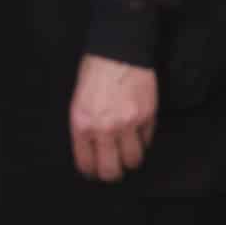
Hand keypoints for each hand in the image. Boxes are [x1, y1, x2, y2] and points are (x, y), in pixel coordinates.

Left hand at [69, 55, 158, 180]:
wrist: (119, 51)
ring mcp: (128, 124)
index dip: (92, 171)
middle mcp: (104, 128)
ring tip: (128, 153)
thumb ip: (85, 128)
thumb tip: (93, 149)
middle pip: (111, 170)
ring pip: (133, 160)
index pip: (86, 164)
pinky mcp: (147, 117)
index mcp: (81, 124)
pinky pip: (147, 141)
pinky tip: (137, 133)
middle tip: (113, 170)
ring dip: (130, 159)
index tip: (95, 171)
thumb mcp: (78, 102)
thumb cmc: (95, 72)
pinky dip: (142, 141)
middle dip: (112, 173)